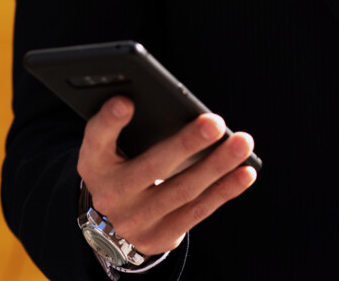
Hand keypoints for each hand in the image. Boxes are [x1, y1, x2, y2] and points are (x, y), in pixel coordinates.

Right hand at [76, 96, 257, 256]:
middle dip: (186, 143)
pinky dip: (224, 190)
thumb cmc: (121, 168)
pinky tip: (245, 172)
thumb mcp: (111, 151)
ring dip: (217, 166)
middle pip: (152, 167)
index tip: (127, 101)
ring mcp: (135, 220)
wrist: (113, 224)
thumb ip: (130, 130)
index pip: (96, 139)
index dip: (110, 121)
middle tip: (214, 122)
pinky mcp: (159, 237)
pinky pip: (198, 211)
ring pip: (183, 190)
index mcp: (94, 163)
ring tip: (242, 143)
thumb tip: (181, 111)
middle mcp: (109, 194)